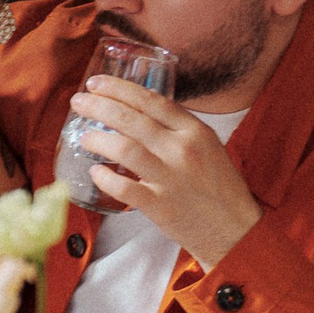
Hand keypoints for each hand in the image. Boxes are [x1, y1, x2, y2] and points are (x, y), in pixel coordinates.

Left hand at [69, 77, 264, 269]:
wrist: (235, 229)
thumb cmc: (219, 187)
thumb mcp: (208, 146)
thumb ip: (178, 128)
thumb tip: (138, 109)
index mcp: (195, 131)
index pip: (151, 100)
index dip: (119, 88)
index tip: (96, 83)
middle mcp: (182, 150)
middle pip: (131, 119)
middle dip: (99, 106)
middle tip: (78, 102)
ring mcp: (171, 178)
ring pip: (124, 149)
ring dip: (97, 140)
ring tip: (83, 136)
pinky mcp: (160, 206)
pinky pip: (123, 187)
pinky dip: (105, 178)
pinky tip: (95, 172)